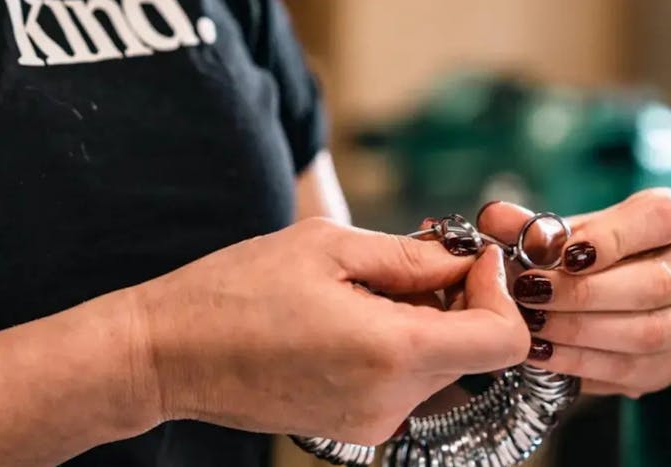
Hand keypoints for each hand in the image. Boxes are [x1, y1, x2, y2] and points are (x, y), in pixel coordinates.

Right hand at [130, 217, 528, 444]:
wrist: (168, 355)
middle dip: (460, 297)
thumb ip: (412, 255)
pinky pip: (406, 380)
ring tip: (370, 286)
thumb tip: (466, 260)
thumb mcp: (328, 246)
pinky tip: (355, 315)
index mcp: (391, 353)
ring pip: (441, 363)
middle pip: (474, 349)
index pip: (502, 340)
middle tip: (416, 256)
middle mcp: (391, 401)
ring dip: (427, 319)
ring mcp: (374, 421)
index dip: (496, 291)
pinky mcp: (356, 425)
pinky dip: (401, 344)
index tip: (467, 258)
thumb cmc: (237, 290)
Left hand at [476, 188, 670, 396]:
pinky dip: (584, 364)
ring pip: (650, 332)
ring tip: (534, 327)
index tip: (564, 254)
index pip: (662, 219)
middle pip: (656, 283)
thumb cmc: (585, 254)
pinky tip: (545, 354)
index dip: (613, 237)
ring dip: (583, 332)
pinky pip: (636, 370)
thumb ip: (529, 226)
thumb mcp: (561, 232)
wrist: (605, 293)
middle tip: (532, 294)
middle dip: (585, 293)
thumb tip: (497, 218)